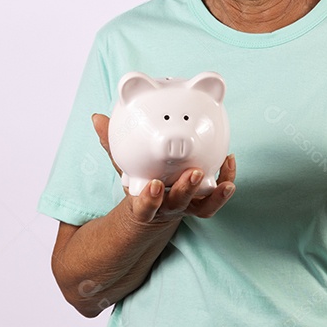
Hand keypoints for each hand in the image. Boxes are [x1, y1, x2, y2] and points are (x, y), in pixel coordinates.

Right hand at [91, 114, 236, 224]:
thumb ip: (112, 145)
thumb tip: (97, 118)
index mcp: (145, 204)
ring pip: (203, 207)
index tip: (155, 186)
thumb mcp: (123, 166)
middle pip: (178, 204)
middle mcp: (168, 207)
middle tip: (193, 173)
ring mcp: (188, 206)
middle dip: (185, 190)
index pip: (144, 207)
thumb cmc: (139, 182)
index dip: (149, 200)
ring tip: (226, 180)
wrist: (154, 208)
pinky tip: (229, 160)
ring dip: (215, 195)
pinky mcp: (203, 202)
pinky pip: (216, 196)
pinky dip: (226, 180)